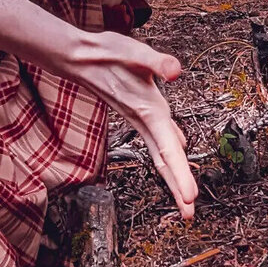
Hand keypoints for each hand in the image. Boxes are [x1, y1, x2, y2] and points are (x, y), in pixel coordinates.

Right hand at [67, 31, 196, 217]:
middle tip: (190, 215)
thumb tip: (175, 71)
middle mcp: (145, 120)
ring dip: (174, 176)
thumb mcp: (133, 51)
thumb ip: (157, 61)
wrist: (77, 58)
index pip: (167, 148)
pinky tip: (180, 148)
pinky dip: (170, 151)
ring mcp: (140, 119)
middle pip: (164, 161)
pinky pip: (159, 138)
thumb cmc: (104, 53)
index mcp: (148, 110)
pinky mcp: (139, 112)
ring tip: (186, 198)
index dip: (181, 174)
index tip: (191, 197)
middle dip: (177, 188)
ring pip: (161, 153)